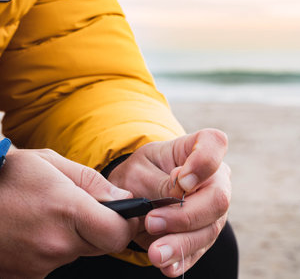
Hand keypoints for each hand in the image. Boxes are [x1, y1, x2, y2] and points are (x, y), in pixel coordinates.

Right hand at [0, 148, 137, 278]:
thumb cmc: (9, 173)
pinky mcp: (25, 276)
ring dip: (73, 237)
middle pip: (101, 246)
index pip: (117, 234)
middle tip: (82, 208)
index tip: (126, 213)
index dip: (127, 224)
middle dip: (100, 228)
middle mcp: (55, 244)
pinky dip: (52, 247)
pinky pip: (53, 262)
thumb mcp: (51, 162)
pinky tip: (36, 228)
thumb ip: (91, 181)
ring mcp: (38, 265)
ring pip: (76, 252)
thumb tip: (123, 199)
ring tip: (50, 214)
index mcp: (66, 210)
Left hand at [108, 128, 230, 276]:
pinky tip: (166, 265)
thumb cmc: (139, 174)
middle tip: (152, 221)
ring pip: (210, 229)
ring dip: (180, 244)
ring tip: (155, 253)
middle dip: (185, 215)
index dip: (204, 162)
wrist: (134, 195)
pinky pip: (199, 250)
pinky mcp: (205, 234)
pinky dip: (181, 259)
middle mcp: (214, 178)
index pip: (215, 143)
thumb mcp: (140, 170)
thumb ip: (161, 181)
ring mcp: (213, 209)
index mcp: (196, 149)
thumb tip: (181, 192)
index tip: (181, 180)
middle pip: (218, 197)